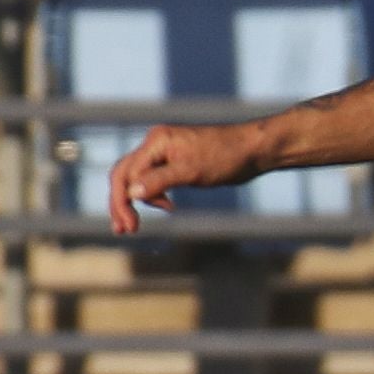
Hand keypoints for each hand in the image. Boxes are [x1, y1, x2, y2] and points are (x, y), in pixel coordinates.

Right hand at [104, 119, 274, 233]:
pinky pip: (153, 178)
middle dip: (120, 202)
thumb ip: (160, 181)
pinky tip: (166, 207)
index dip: (123, 202)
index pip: (126, 173)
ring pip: (137, 177)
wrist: (252, 150)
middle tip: (123, 230)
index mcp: (156, 142)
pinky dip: (152, 195)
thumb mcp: (191, 171)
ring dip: (133, 201)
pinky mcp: (175, 162)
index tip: (130, 227)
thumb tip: (131, 193)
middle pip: (124, 174)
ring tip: (133, 226)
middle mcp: (156, 144)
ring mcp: (165, 152)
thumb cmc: (225, 157)